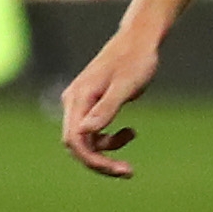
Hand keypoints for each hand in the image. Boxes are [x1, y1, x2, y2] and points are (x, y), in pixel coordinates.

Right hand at [58, 26, 161, 178]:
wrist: (138, 40)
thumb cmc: (135, 60)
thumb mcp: (125, 86)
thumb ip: (105, 109)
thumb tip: (85, 132)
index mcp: (78, 98)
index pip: (75, 140)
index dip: (94, 161)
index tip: (120, 170)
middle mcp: (73, 102)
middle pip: (77, 145)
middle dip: (100, 161)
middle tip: (128, 171)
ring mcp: (80, 104)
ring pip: (85, 141)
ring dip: (106, 150)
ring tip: (132, 135)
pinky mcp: (90, 105)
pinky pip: (93, 133)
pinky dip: (110, 138)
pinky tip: (130, 131)